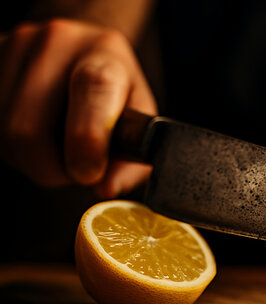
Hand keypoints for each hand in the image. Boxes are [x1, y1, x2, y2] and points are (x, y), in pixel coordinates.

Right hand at [0, 18, 155, 197]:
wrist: (82, 49)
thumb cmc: (116, 91)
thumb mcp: (140, 118)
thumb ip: (133, 155)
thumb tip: (106, 187)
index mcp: (105, 53)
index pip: (92, 87)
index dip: (87, 139)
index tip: (89, 173)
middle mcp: (57, 42)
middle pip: (29, 128)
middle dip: (52, 168)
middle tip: (76, 168)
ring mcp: (14, 46)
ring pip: (4, 135)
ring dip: (31, 161)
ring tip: (57, 147)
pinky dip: (11, 148)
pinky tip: (35, 136)